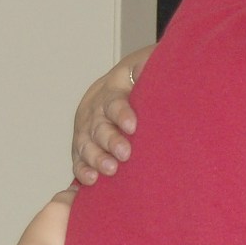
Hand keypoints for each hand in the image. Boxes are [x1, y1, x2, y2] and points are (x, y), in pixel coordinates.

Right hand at [71, 44, 154, 184]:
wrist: (126, 82)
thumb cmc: (146, 77)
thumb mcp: (150, 65)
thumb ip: (155, 66)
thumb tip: (167, 66)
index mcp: (113, 87)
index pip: (114, 100)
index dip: (122, 113)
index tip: (133, 125)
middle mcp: (96, 107)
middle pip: (98, 124)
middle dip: (110, 140)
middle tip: (124, 154)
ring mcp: (86, 126)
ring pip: (85, 142)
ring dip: (96, 157)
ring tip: (110, 170)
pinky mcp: (83, 143)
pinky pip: (78, 157)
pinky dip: (82, 169)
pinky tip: (90, 179)